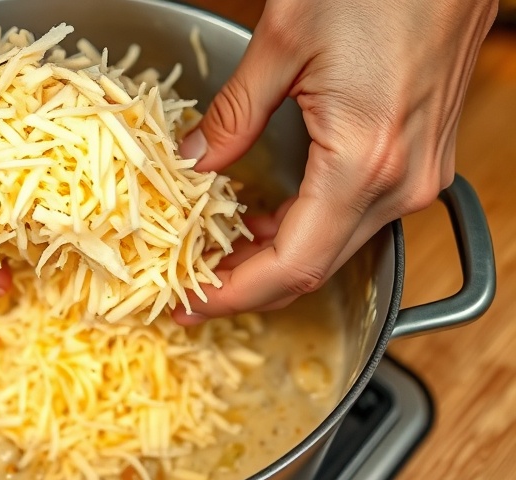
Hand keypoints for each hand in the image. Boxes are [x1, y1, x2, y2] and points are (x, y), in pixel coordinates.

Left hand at [175, 0, 496, 321]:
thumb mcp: (282, 42)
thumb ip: (234, 114)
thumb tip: (193, 161)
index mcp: (365, 162)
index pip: (291, 266)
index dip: (234, 296)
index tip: (188, 305)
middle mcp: (403, 183)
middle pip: (315, 268)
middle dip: (247, 286)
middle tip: (191, 288)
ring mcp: (421, 173)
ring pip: (337, 246)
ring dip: (276, 258)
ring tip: (219, 256)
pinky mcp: (424, 157)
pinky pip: (359, 215)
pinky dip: (309, 229)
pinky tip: (270, 219)